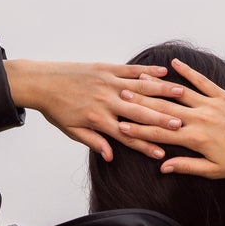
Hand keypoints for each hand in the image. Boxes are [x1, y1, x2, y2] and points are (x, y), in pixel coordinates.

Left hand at [3, 58, 183, 162]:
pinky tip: (163, 73)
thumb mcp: (73, 131)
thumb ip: (94, 142)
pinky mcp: (106, 68)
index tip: (162, 154)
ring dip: (162, 93)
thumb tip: (111, 157)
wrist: (41, 81)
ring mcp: (108, 83)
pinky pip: (130, 70)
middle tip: (182, 125)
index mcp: (98, 120)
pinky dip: (147, 72)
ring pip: (140, 89)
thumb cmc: (57, 109)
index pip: (127, 137)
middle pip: (139, 113)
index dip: (145, 146)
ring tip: (181, 95)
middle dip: (161, 120)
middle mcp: (106, 101)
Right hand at [114, 58, 224, 178]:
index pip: (161, 133)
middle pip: (165, 110)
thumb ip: (187, 166)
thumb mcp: (213, 170)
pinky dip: (188, 72)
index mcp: (196, 139)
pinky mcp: (222, 96)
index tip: (121, 126)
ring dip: (158, 87)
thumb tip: (163, 166)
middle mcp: (201, 118)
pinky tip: (173, 64)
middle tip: (122, 96)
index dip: (140, 130)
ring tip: (139, 78)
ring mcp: (211, 104)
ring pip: (179, 94)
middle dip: (141, 104)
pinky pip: (201, 82)